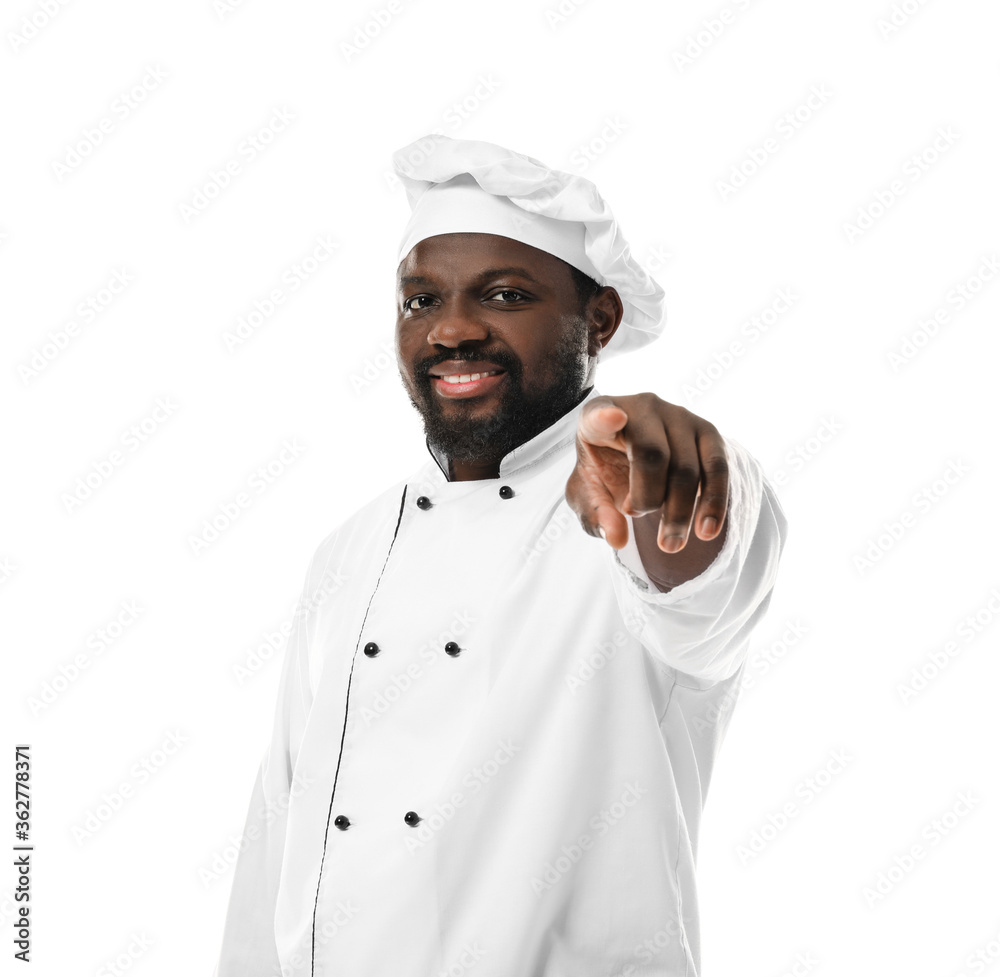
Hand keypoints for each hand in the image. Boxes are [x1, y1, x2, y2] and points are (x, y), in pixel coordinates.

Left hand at [565, 394, 728, 552]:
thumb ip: (595, 514)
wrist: (636, 457)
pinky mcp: (706, 432)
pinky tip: (706, 530)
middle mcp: (641, 407)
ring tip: (670, 544)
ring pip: (687, 467)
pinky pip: (717, 468)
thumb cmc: (604, 472)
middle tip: (635, 518)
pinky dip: (714, 502)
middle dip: (648, 499)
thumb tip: (617, 538)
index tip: (611, 418)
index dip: (604, 417)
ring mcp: (678, 415)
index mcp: (597, 417)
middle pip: (652, 454)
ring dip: (679, 512)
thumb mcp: (588, 495)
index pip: (598, 415)